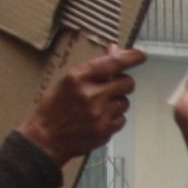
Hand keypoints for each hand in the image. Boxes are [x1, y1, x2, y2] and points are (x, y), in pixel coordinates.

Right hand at [21, 46, 143, 162]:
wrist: (46, 137)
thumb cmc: (55, 106)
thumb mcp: (67, 82)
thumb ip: (93, 69)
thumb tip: (115, 50)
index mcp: (77, 77)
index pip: (111, 63)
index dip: (130, 58)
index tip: (141, 55)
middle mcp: (91, 94)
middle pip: (127, 83)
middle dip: (123, 82)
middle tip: (113, 86)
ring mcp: (100, 113)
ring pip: (125, 101)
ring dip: (117, 102)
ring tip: (98, 106)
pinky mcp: (106, 129)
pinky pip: (122, 118)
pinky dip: (114, 117)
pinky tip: (99, 118)